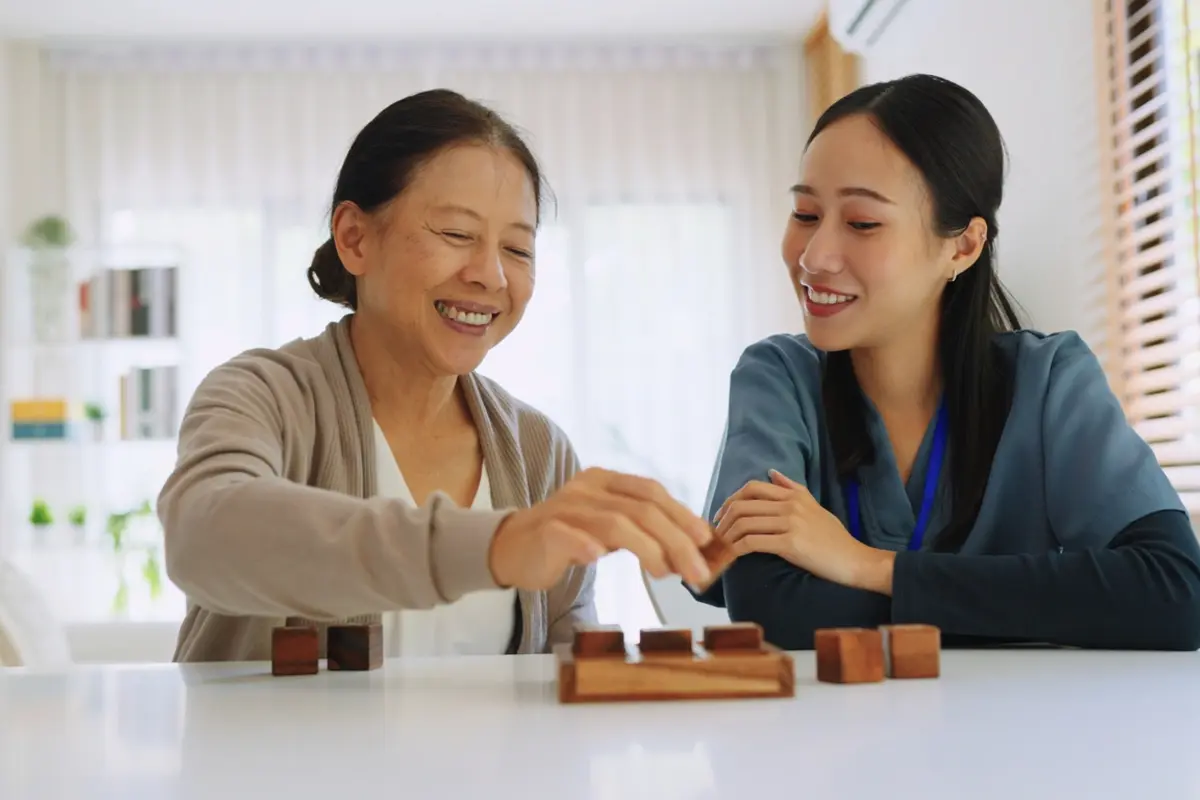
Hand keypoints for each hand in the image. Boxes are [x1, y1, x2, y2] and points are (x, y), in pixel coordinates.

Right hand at [488, 467, 713, 590]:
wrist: (512, 547)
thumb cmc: (569, 538)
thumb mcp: (610, 529)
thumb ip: (643, 533)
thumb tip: (687, 554)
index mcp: (606, 481)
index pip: (651, 492)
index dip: (682, 514)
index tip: (706, 541)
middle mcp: (587, 488)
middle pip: (640, 509)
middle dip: (675, 540)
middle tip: (697, 572)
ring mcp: (564, 508)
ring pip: (612, 522)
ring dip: (646, 548)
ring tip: (664, 573)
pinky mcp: (544, 530)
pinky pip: (566, 535)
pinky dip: (583, 545)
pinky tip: (597, 558)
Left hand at [713, 470, 894, 593]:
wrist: (854, 561)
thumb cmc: (834, 539)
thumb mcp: (814, 506)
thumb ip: (793, 488)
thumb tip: (772, 472)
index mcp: (794, 495)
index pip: (752, 488)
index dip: (730, 500)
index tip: (721, 516)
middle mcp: (791, 505)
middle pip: (742, 504)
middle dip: (722, 520)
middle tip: (715, 535)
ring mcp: (791, 523)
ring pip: (744, 523)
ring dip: (726, 536)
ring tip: (720, 548)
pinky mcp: (791, 543)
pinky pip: (752, 542)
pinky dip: (736, 549)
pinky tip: (732, 557)